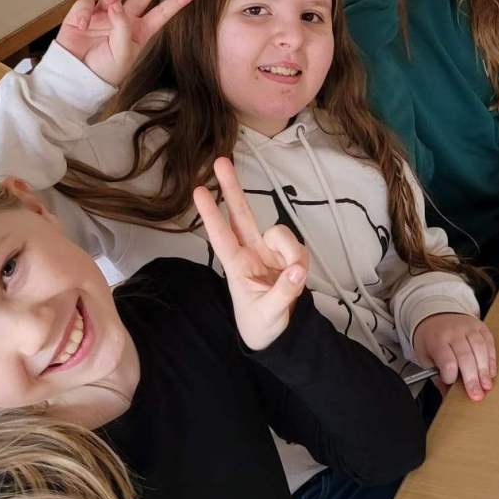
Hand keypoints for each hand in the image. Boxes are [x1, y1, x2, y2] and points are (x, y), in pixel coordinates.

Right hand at [55, 0, 196, 86]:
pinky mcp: (83, 14)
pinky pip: (87, 2)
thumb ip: (123, 28)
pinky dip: (85, 12)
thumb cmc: (104, 71)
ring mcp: (103, 15)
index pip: (161, 13)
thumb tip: (115, 5)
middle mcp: (123, 20)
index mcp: (139, 32)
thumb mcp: (122, 54)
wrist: (75, 77)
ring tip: (109, 6)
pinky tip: (83, 25)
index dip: (176, 2)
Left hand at [193, 157, 308, 349]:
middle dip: (232, 188)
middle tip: (220, 161)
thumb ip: (284, 293)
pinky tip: (298, 277)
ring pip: (280, 232)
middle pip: (242, 214)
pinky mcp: (288, 257)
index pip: (221, 236)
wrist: (277, 337)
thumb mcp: (270, 315)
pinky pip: (298, 248)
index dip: (211, 214)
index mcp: (237, 267)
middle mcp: (251, 253)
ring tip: (294, 278)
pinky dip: (300, 261)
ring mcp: (270, 253)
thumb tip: (297, 271)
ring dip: (290, 252)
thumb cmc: (262, 325)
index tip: (197, 190)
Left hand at [412, 312, 496, 401]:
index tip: (451, 383)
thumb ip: (437, 377)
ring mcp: (468, 327)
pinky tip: (491, 372)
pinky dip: (492, 359)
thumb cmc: (430, 339)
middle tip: (477, 395)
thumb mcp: (426, 357)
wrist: (435, 315)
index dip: (450, 375)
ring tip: (487, 385)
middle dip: (472, 378)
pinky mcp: (480, 326)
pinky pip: (489, 342)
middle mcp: (453, 332)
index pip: (446, 360)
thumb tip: (448, 396)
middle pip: (465, 356)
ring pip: (480, 348)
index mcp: (436, 340)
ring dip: (485, 370)